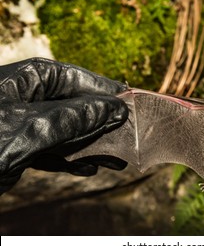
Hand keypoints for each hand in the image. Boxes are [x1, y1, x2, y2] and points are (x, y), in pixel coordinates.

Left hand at [0, 58, 128, 193]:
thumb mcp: (35, 126)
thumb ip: (78, 116)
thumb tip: (115, 109)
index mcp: (33, 78)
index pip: (82, 79)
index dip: (109, 91)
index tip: (135, 104)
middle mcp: (33, 96)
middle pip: (79, 106)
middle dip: (104, 124)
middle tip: (130, 137)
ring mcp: (29, 122)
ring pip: (72, 130)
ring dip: (94, 145)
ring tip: (117, 158)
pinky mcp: (25, 146)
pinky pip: (58, 150)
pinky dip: (74, 160)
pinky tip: (89, 167)